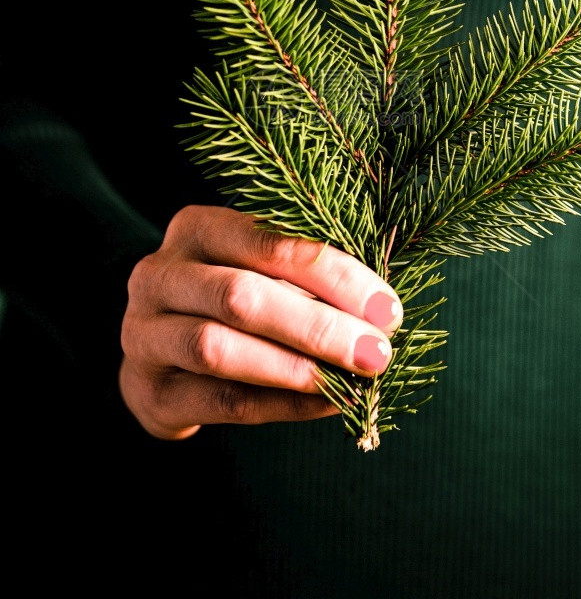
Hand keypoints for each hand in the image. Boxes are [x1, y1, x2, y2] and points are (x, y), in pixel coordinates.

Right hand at [119, 205, 402, 439]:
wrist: (163, 355)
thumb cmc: (234, 299)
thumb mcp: (261, 269)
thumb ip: (307, 279)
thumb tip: (381, 312)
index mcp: (196, 228)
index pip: (266, 241)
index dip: (331, 274)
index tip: (385, 308)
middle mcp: (159, 275)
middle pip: (241, 296)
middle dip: (318, 326)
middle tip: (377, 352)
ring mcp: (143, 334)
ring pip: (218, 349)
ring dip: (297, 368)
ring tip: (353, 382)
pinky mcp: (147, 392)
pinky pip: (220, 401)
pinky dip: (281, 405)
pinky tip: (326, 404)